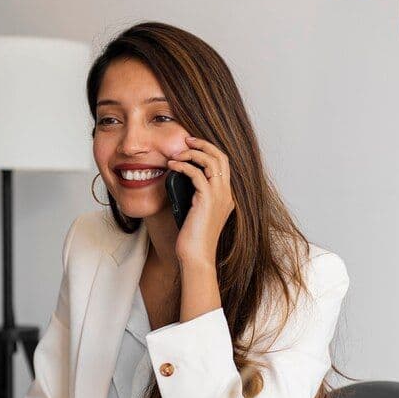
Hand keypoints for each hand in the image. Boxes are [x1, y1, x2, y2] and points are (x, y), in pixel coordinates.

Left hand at [167, 136, 235, 268]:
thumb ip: (195, 196)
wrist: (196, 257)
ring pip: (211, 161)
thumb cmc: (193, 239)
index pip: (223, 164)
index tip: (192, 146)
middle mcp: (226, 194)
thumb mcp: (195, 213)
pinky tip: (172, 167)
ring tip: (176, 154)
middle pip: (221, 157)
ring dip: (192, 153)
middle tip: (186, 140)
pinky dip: (183, 166)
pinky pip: (197, 173)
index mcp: (226, 197)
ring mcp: (219, 196)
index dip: (209, 151)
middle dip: (203, 145)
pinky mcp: (207, 200)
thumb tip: (179, 180)